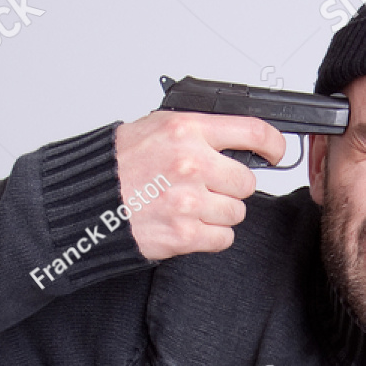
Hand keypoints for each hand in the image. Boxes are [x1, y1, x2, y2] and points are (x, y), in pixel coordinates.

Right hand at [114, 111, 286, 261]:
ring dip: (219, 213)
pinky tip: (189, 224)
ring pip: (236, 212)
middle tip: (207, 188)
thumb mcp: (155, 127)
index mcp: (187, 130)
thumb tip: (231, 140)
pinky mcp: (185, 233)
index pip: (253, 132)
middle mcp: (192, 163)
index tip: (275, 154)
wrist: (89, 202)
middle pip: (246, 182)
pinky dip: (211, 235)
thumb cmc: (117, 166)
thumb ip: (195, 132)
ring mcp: (189, 201)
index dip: (273, 145)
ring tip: (191, 206)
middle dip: (231, 187)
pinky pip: (223, 238)